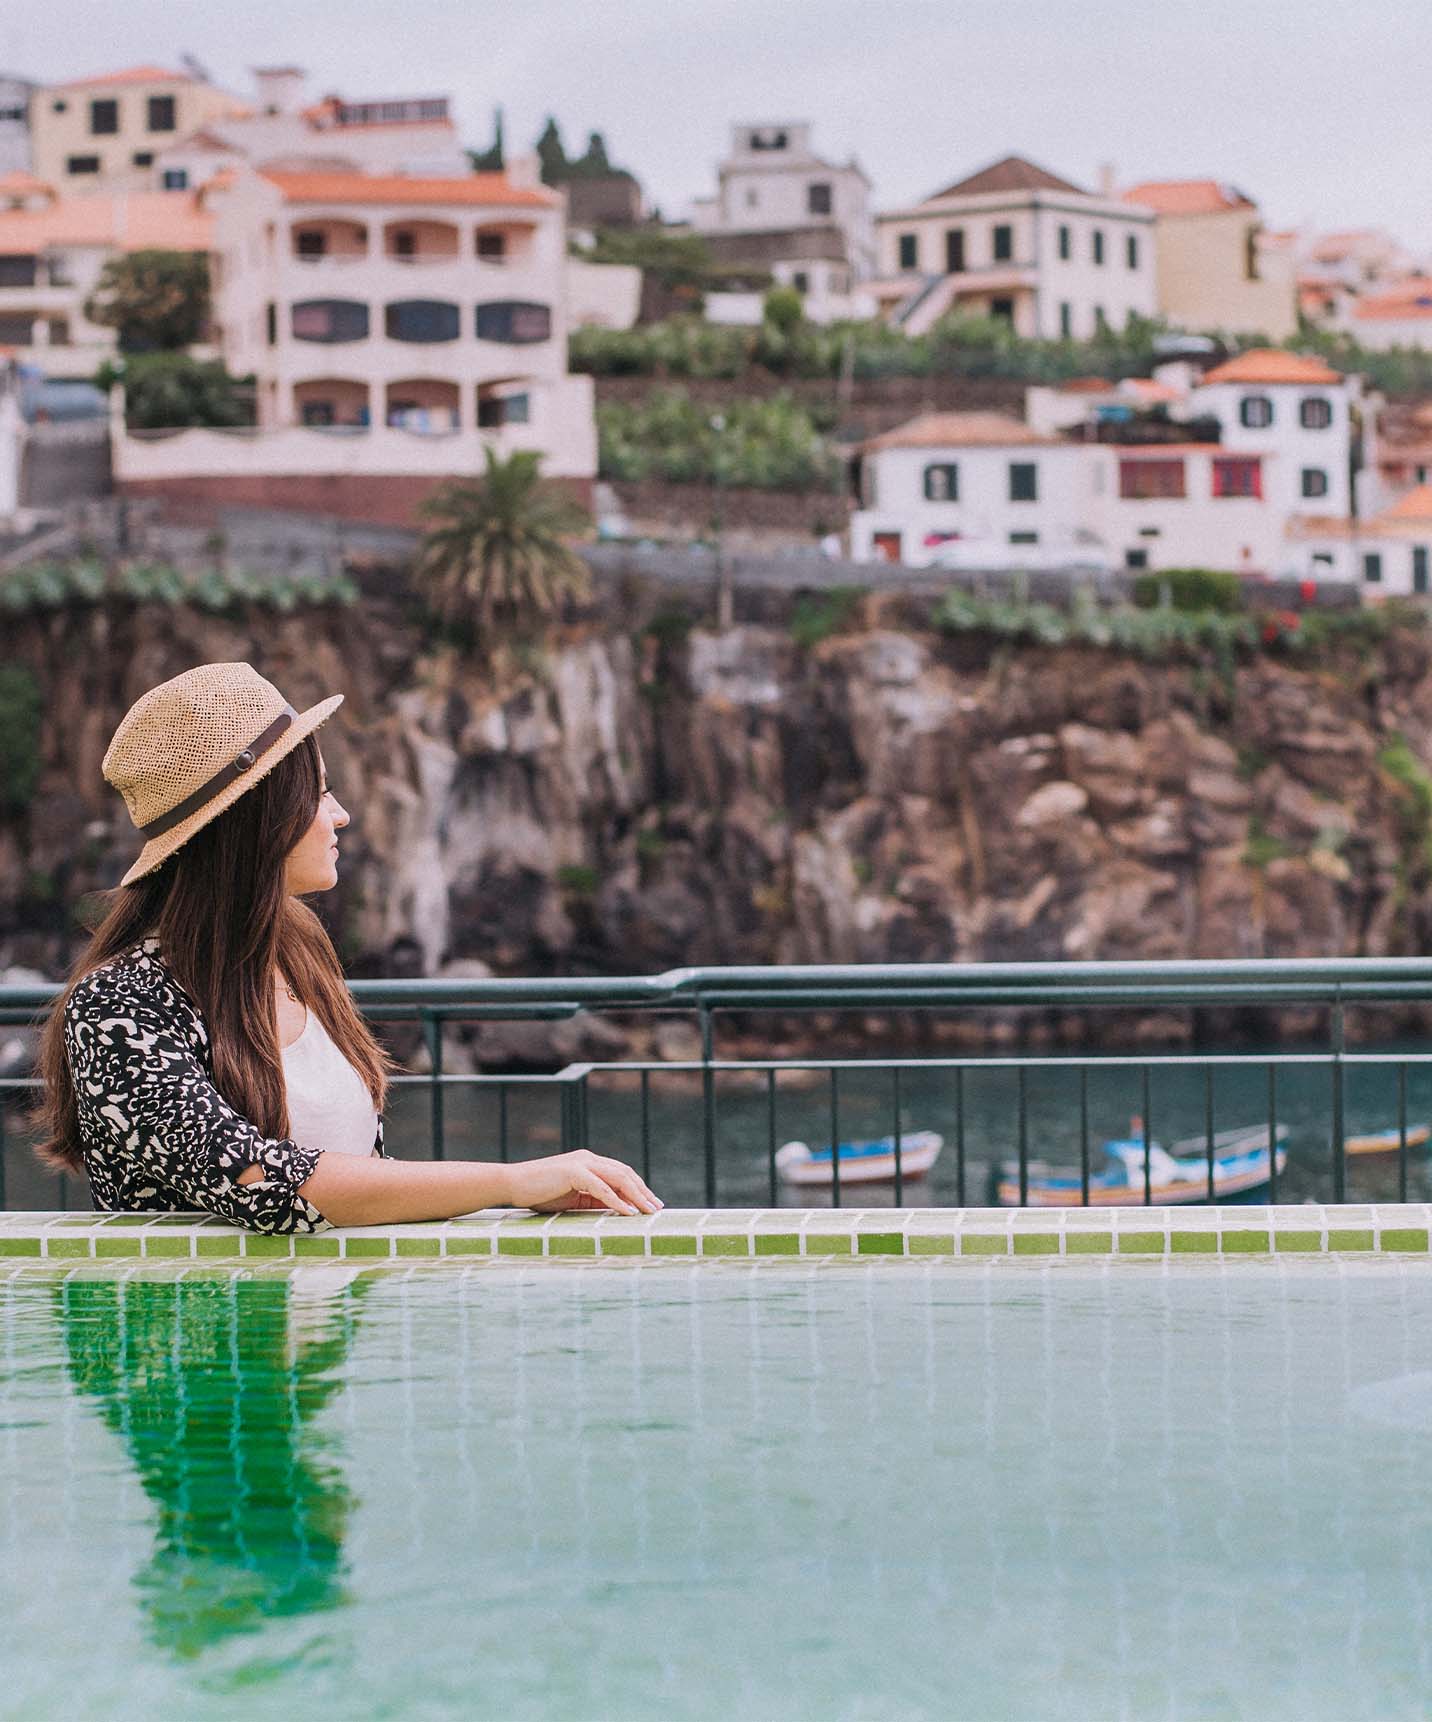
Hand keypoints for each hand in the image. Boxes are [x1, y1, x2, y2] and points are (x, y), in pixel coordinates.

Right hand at [506, 1150, 662, 1216]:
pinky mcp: (573, 1171)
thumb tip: (618, 1211)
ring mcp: (581, 1163)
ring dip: (636, 1195)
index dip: (638, 1188)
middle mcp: (588, 1159)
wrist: (512, 1184)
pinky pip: (601, 1188)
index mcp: (589, 1163)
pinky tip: (628, 1212)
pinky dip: (617, 1200)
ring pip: (618, 1177)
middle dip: (643, 1191)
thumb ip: (594, 1200)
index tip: (651, 1203)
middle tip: (657, 1208)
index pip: (621, 1173)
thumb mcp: (572, 1198)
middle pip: (625, 1173)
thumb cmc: (539, 1193)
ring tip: (648, 1211)